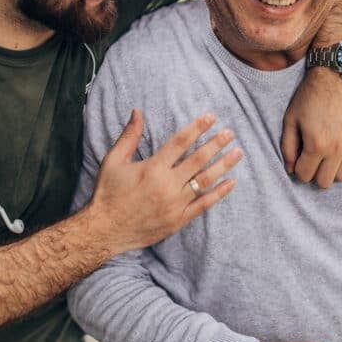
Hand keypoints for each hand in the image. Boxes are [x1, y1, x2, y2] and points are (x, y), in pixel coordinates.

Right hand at [89, 109, 242, 253]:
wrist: (104, 230)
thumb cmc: (107, 194)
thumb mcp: (113, 161)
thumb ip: (129, 136)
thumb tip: (137, 111)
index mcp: (152, 168)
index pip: (180, 142)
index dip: (197, 128)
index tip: (211, 118)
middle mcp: (166, 185)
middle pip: (197, 160)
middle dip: (216, 144)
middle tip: (230, 133)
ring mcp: (174, 204)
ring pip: (204, 181)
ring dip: (223, 166)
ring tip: (237, 153)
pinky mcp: (178, 220)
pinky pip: (203, 205)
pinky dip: (218, 194)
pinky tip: (231, 183)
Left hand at [281, 69, 341, 187]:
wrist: (336, 74)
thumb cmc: (309, 96)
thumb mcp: (290, 119)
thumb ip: (287, 147)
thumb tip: (290, 169)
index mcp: (316, 145)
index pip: (304, 176)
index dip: (298, 169)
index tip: (298, 158)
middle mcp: (337, 149)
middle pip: (325, 182)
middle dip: (314, 173)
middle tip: (311, 158)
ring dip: (332, 169)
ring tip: (325, 154)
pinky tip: (340, 148)